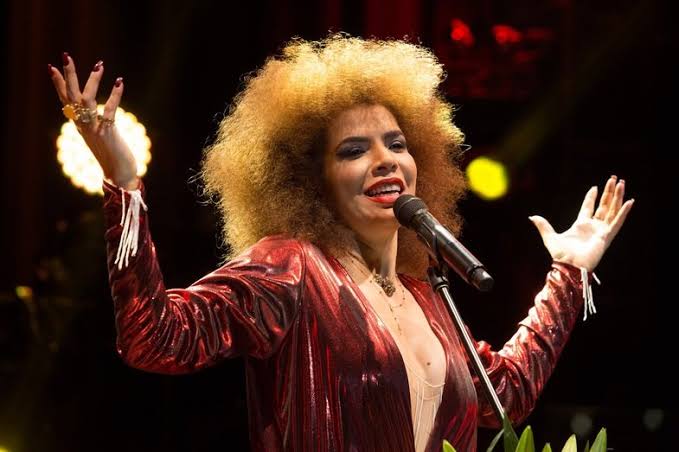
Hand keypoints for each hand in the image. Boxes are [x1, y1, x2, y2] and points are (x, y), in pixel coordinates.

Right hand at [48, 53, 138, 189]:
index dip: (58, 84)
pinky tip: (119, 82)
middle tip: (65, 55)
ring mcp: (94, 128)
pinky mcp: (107, 133)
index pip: (65, 100)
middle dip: (68, 75)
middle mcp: (83, 125)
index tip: (52, 67)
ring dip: (92, 81)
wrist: (119, 174)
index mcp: (79, 125)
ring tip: (99, 65)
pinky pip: (110, 110)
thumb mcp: (99, 137)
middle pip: (71, 96)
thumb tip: (98, 115)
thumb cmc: (112, 155)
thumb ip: (95, 125)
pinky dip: (115, 96)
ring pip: (87, 100)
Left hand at [529, 176, 633, 271]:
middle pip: (603, 206)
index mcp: (580, 225)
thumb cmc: (560, 254)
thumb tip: (532, 216)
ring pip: (612, 210)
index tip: (595, 187)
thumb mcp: (550, 237)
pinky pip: (617, 222)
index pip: (588, 207)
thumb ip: (543, 225)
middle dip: (609, 192)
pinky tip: (629, 201)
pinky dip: (624, 212)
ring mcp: (601, 231)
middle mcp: (593, 226)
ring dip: (618, 197)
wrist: (569, 265)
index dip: (591, 197)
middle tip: (614, 179)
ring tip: (622, 183)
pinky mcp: (607, 236)